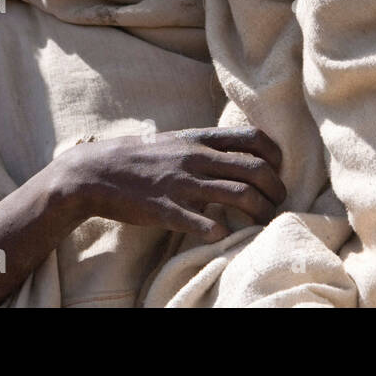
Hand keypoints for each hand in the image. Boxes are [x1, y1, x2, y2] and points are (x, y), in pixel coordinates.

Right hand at [49, 127, 286, 242]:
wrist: (96, 172)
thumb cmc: (139, 157)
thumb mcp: (175, 140)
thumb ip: (205, 145)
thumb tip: (237, 152)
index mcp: (199, 139)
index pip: (253, 137)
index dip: (275, 155)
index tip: (277, 170)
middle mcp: (196, 158)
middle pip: (256, 169)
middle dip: (276, 189)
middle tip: (278, 202)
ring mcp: (183, 184)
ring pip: (241, 195)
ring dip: (261, 212)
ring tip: (264, 222)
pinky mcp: (168, 210)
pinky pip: (206, 224)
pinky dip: (224, 233)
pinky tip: (227, 237)